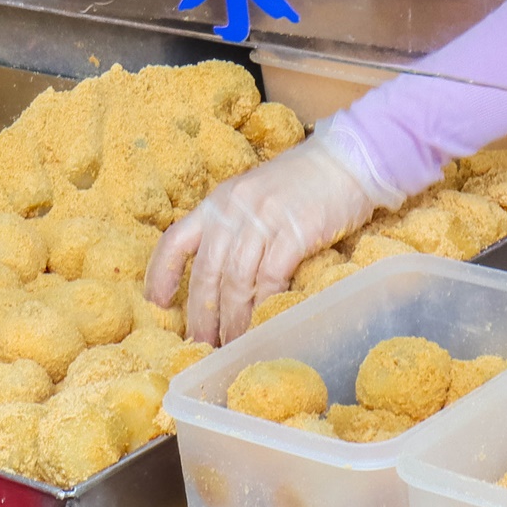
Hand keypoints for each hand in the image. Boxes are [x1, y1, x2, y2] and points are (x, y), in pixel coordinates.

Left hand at [144, 137, 380, 345]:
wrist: (349, 161)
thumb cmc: (301, 184)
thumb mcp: (252, 198)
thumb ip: (231, 228)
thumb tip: (217, 279)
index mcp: (216, 203)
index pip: (175, 240)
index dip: (161, 274)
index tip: (157, 303)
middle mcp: (232, 210)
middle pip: (206, 271)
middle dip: (201, 313)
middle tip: (201, 344)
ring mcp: (262, 220)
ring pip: (236, 281)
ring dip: (233, 319)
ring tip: (232, 345)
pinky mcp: (295, 232)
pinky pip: (271, 279)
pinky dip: (264, 307)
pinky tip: (264, 325)